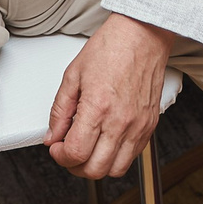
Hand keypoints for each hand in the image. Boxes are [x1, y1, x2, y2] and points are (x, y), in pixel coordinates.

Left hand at [45, 13, 176, 179]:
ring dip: (98, 165)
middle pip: (95, 169)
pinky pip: (133, 155)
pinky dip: (117, 156)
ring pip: (116, 170)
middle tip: (69, 151)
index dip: (60, 156)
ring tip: (89, 148)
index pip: (76, 153)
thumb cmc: (111, 47)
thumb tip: (52, 135)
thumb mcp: (73, 75)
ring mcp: (138, 125)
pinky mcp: (150, 124)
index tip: (57, 148)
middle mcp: (121, 121)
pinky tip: (107, 140)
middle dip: (75, 165)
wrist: (143, 34)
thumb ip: (60, 110)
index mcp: (98, 108)